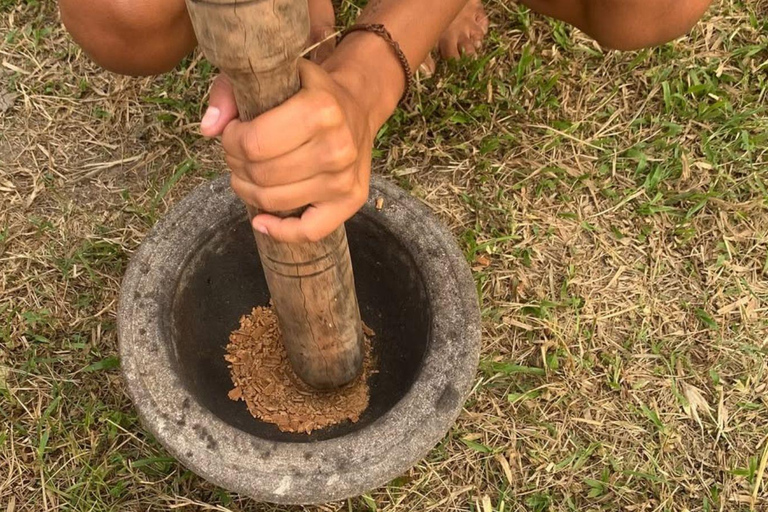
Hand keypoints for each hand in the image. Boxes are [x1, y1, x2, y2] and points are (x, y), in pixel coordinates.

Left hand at [199, 59, 374, 242]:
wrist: (356, 106)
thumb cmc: (306, 92)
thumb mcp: (270, 74)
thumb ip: (230, 92)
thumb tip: (208, 129)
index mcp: (321, 110)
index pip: (253, 143)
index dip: (230, 141)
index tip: (233, 131)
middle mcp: (337, 147)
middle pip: (261, 174)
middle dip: (236, 164)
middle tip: (237, 154)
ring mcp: (344, 178)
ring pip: (275, 201)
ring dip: (249, 191)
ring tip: (247, 174)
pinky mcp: (350, 201)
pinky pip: (308, 231)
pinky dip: (279, 231)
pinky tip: (261, 220)